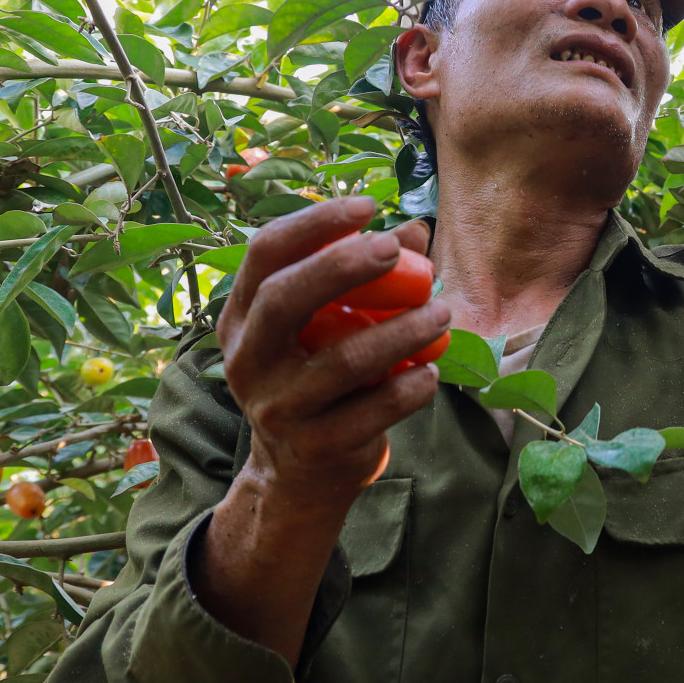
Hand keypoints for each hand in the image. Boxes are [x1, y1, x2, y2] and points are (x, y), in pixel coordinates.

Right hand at [215, 197, 446, 522]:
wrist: (297, 477)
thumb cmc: (317, 382)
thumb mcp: (324, 331)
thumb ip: (365, 280)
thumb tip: (416, 230)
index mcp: (241, 319)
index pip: (264, 254)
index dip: (313, 223)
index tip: (366, 205)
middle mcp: (248, 361)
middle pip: (284, 299)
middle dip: (342, 267)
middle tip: (395, 250)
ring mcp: (278, 407)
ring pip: (341, 361)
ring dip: (400, 332)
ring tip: (442, 313)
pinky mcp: (315, 446)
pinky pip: (372, 411)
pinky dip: (410, 388)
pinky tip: (432, 372)